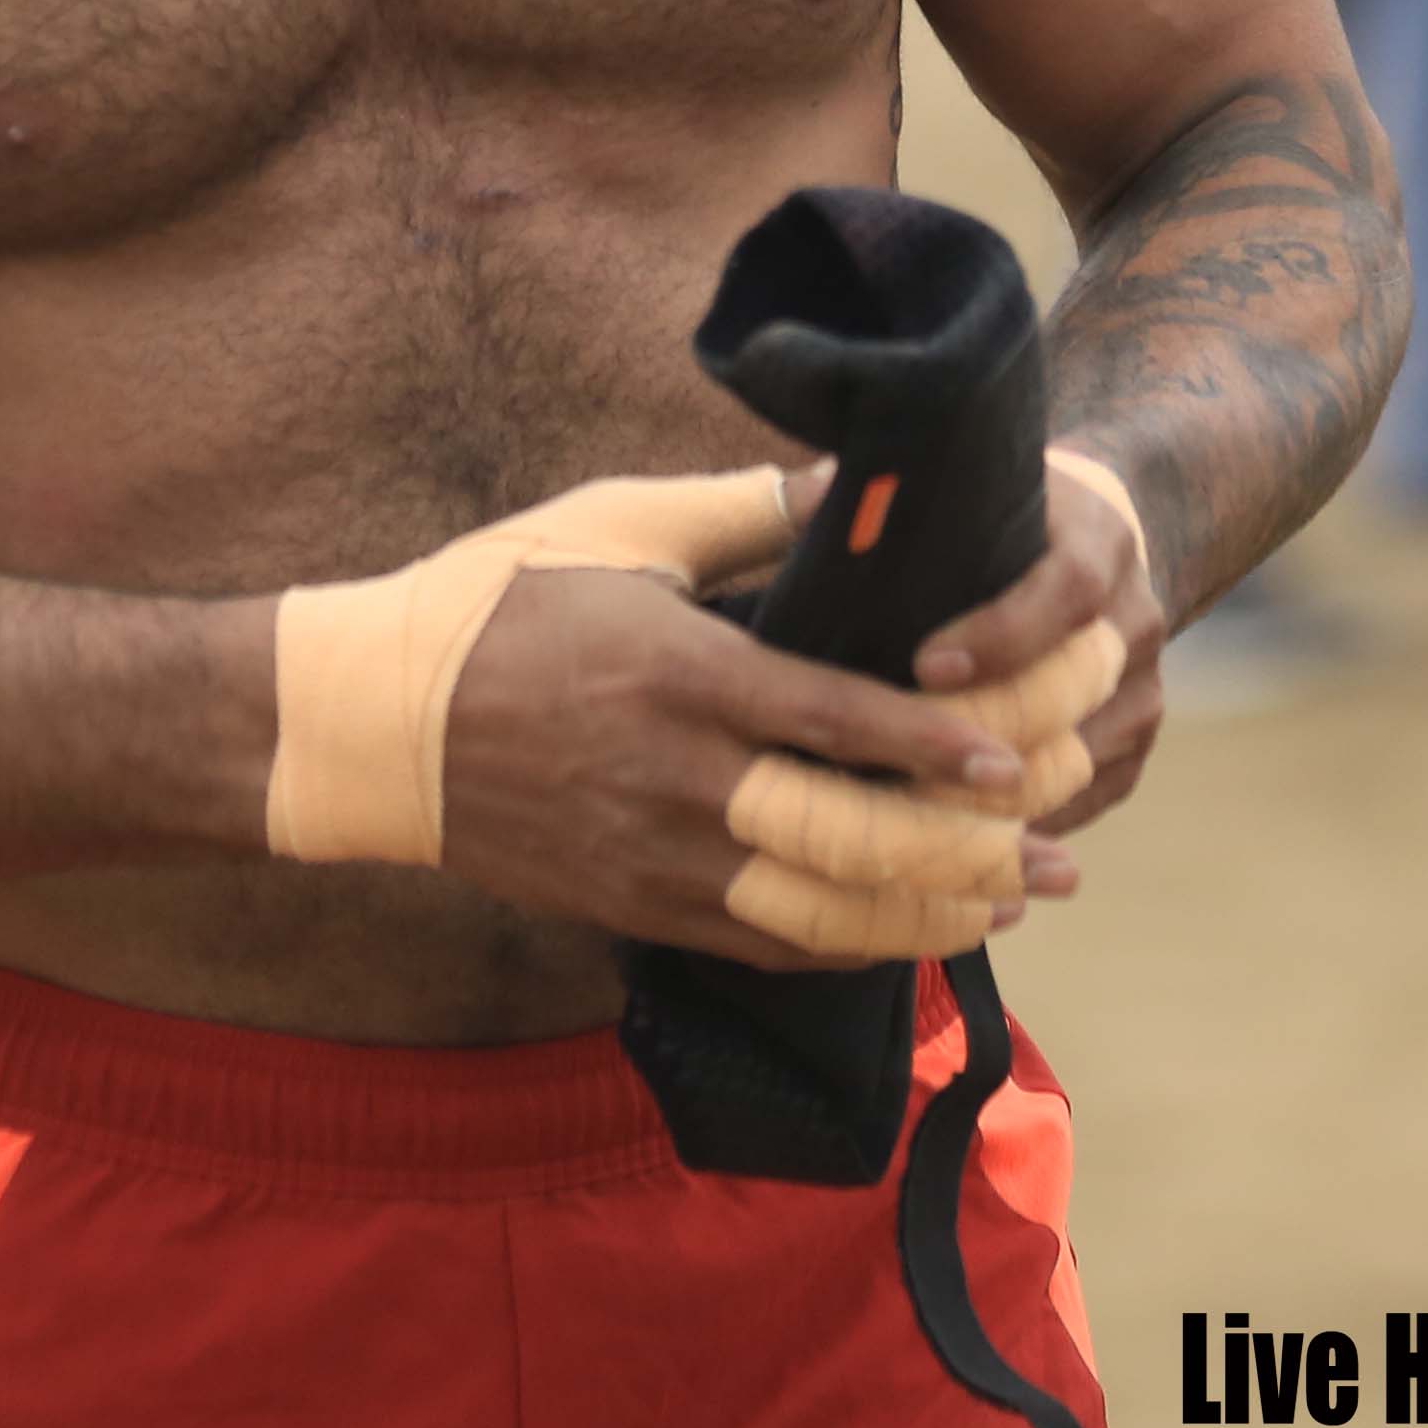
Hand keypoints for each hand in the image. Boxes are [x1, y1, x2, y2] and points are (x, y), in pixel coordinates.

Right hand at [435, 567, 1076, 970]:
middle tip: (1053, 858)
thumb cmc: (497, 599)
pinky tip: (905, 936)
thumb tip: (848, 478)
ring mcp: (653, 855)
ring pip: (816, 913)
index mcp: (679, 672)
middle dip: (963, 857)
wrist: (374, 724)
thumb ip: (740, 507)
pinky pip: (760, 946)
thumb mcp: (614, 522)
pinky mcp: (633, 905)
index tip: (1013, 765)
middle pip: (845, 839)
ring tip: (1006, 908)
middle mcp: (675, 777)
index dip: (932, 751)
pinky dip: (845, 949)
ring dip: (923, 918)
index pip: (832, 721)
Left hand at [912, 448, 1170, 837]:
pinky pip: (1090, 792)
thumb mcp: (981, 486)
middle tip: (898, 763)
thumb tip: (820, 487)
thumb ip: (910, 492)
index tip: (925, 666)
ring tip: (912, 815)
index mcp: (1096, 542)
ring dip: (1002, 791)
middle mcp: (1134, 616)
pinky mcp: (1137, 736)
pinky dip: (1029, 818)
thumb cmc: (1010, 513)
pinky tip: (958, 839)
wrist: (1100, 538)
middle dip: (987, 734)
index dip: (1001, 634)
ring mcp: (1144, 683)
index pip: (1066, 590)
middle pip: (1074, 693)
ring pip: (1083, 756)